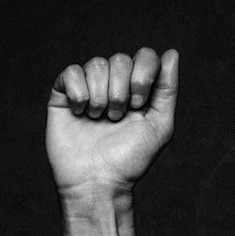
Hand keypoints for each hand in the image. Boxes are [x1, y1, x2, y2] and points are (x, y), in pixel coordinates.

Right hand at [46, 48, 179, 199]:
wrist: (97, 182)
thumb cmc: (129, 160)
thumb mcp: (160, 126)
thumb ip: (167, 90)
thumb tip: (171, 53)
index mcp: (138, 90)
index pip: (144, 57)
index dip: (143, 75)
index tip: (139, 105)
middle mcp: (113, 86)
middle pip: (120, 59)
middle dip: (121, 91)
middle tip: (117, 117)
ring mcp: (88, 88)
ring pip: (96, 64)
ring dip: (101, 95)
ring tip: (99, 120)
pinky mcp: (63, 95)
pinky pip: (71, 72)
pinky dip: (79, 93)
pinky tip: (80, 113)